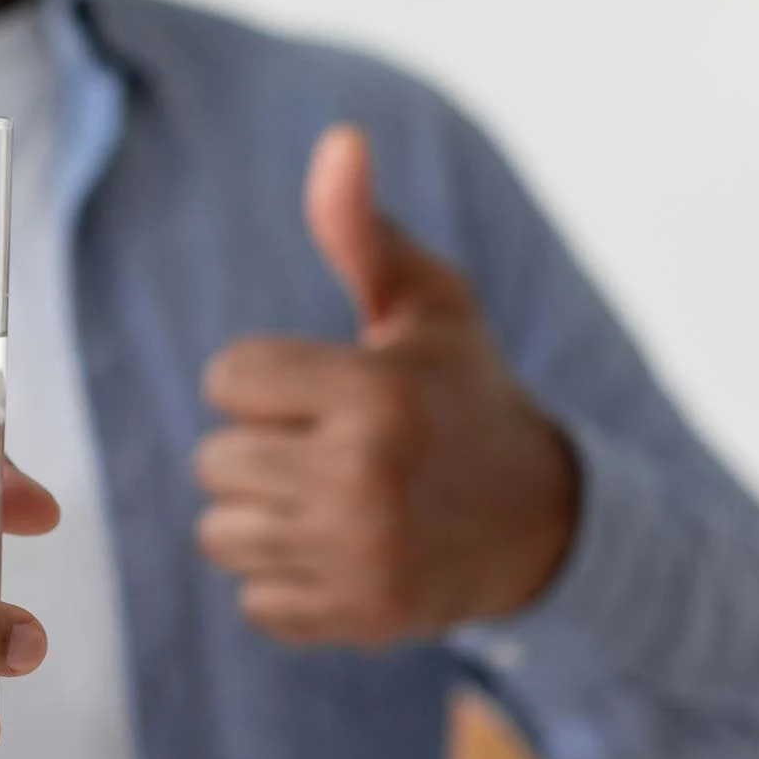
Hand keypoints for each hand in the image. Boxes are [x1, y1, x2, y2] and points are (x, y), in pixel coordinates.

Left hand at [194, 125, 576, 646]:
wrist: (544, 523)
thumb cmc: (461, 394)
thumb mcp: (428, 307)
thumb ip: (364, 233)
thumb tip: (337, 140)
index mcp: (375, 393)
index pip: (227, 377)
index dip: (262, 380)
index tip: (319, 388)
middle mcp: (365, 478)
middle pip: (214, 460)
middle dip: (259, 448)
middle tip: (328, 448)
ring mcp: (361, 557)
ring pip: (220, 531)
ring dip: (261, 515)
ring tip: (330, 499)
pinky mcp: (358, 618)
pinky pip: (252, 599)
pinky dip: (284, 580)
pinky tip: (340, 553)